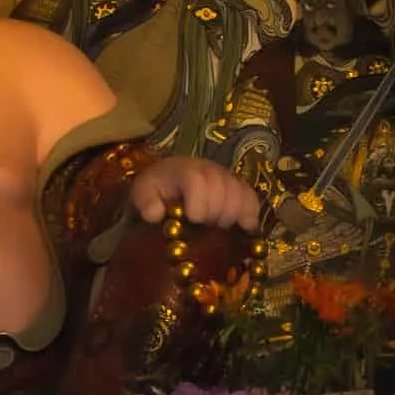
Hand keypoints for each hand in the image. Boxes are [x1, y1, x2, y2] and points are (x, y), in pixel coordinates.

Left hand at [129, 154, 261, 231]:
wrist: (168, 181)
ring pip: (240, 191)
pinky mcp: (238, 187)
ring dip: (233, 214)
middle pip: (222, 186)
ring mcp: (225, 176)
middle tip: (205, 225)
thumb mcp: (142, 194)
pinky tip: (244, 227)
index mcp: (181, 169)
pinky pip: (252, 197)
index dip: (199, 201)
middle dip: (215, 211)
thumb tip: (155, 214)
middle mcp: (207, 168)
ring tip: (220, 226)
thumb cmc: (156, 189)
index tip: (193, 218)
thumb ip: (145, 202)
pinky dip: (251, 213)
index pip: (196, 179)